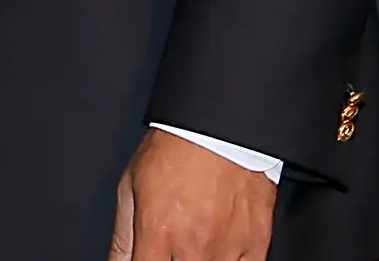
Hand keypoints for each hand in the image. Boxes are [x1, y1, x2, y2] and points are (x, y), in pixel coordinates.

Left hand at [110, 127, 276, 260]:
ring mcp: (228, 249)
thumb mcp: (130, 187)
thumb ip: (123, 237)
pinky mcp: (256, 246)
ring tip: (192, 245)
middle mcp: (193, 246)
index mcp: (158, 231)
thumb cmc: (175, 151)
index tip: (145, 259)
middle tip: (169, 250)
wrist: (219, 131)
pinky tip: (216, 251)